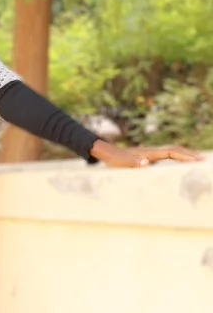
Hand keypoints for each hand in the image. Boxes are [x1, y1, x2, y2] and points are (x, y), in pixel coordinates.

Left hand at [90, 139, 204, 167]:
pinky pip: (167, 156)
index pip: (172, 152)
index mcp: (150, 153)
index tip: (196, 160)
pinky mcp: (149, 157)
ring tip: (197, 160)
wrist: (108, 153)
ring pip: (172, 151)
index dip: (184, 156)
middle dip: (189, 154)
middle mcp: (153, 151)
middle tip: (203, 160)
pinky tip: (180, 163)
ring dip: (185, 155)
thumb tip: (146, 162)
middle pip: (175, 150)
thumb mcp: (123, 162)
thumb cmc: (116, 159)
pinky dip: (177, 157)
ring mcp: (152, 153)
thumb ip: (134, 162)